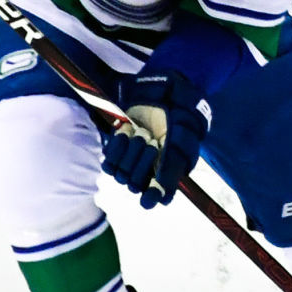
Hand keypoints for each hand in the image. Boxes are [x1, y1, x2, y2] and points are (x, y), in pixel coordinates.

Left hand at [100, 70, 209, 208]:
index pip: (156, 197)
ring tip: (141, 132)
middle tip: (153, 142)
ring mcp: (131, 160)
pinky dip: (116, 147)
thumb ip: (172, 169)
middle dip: (143, 163)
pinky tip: (126, 131)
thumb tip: (162, 200)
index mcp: (168, 172)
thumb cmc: (180, 117)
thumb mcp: (183, 141)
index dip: (151, 198)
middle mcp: (149, 170)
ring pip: (121, 175)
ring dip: (130, 153)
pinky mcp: (116, 150)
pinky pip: (109, 162)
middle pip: (135, 185)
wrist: (165, 90)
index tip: (148, 201)